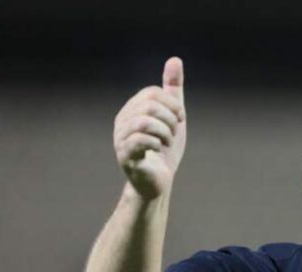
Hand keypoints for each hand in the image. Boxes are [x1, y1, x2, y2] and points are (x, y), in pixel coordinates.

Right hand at [113, 57, 185, 199]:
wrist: (160, 181)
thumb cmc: (165, 149)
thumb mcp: (174, 116)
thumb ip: (173, 90)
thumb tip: (175, 60)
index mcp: (132, 110)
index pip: (151, 93)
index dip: (172, 103)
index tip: (180, 118)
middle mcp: (122, 122)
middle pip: (148, 105)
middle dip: (170, 118)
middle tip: (175, 132)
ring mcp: (121, 139)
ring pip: (144, 122)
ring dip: (165, 132)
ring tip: (167, 142)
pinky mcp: (125, 157)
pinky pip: (138, 141)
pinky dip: (156, 143)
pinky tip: (159, 149)